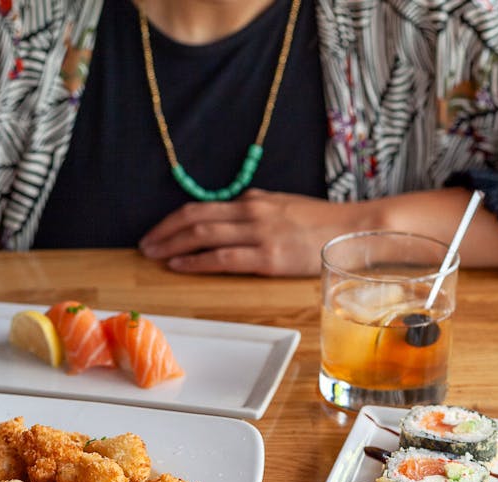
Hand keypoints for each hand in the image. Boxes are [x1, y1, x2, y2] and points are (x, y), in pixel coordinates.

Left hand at [138, 189, 367, 275]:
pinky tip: (179, 264)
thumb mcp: (283, 206)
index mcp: (253, 201)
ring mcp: (259, 234)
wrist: (352, 231)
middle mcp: (251, 213)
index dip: (173, 219)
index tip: (157, 231)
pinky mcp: (267, 257)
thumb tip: (230, 213)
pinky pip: (222, 258)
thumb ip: (255, 209)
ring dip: (173, 246)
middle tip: (145, 245)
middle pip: (195, 218)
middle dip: (165, 231)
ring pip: (203, 235)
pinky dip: (196, 260)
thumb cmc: (321, 223)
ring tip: (154, 255)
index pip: (202, 206)